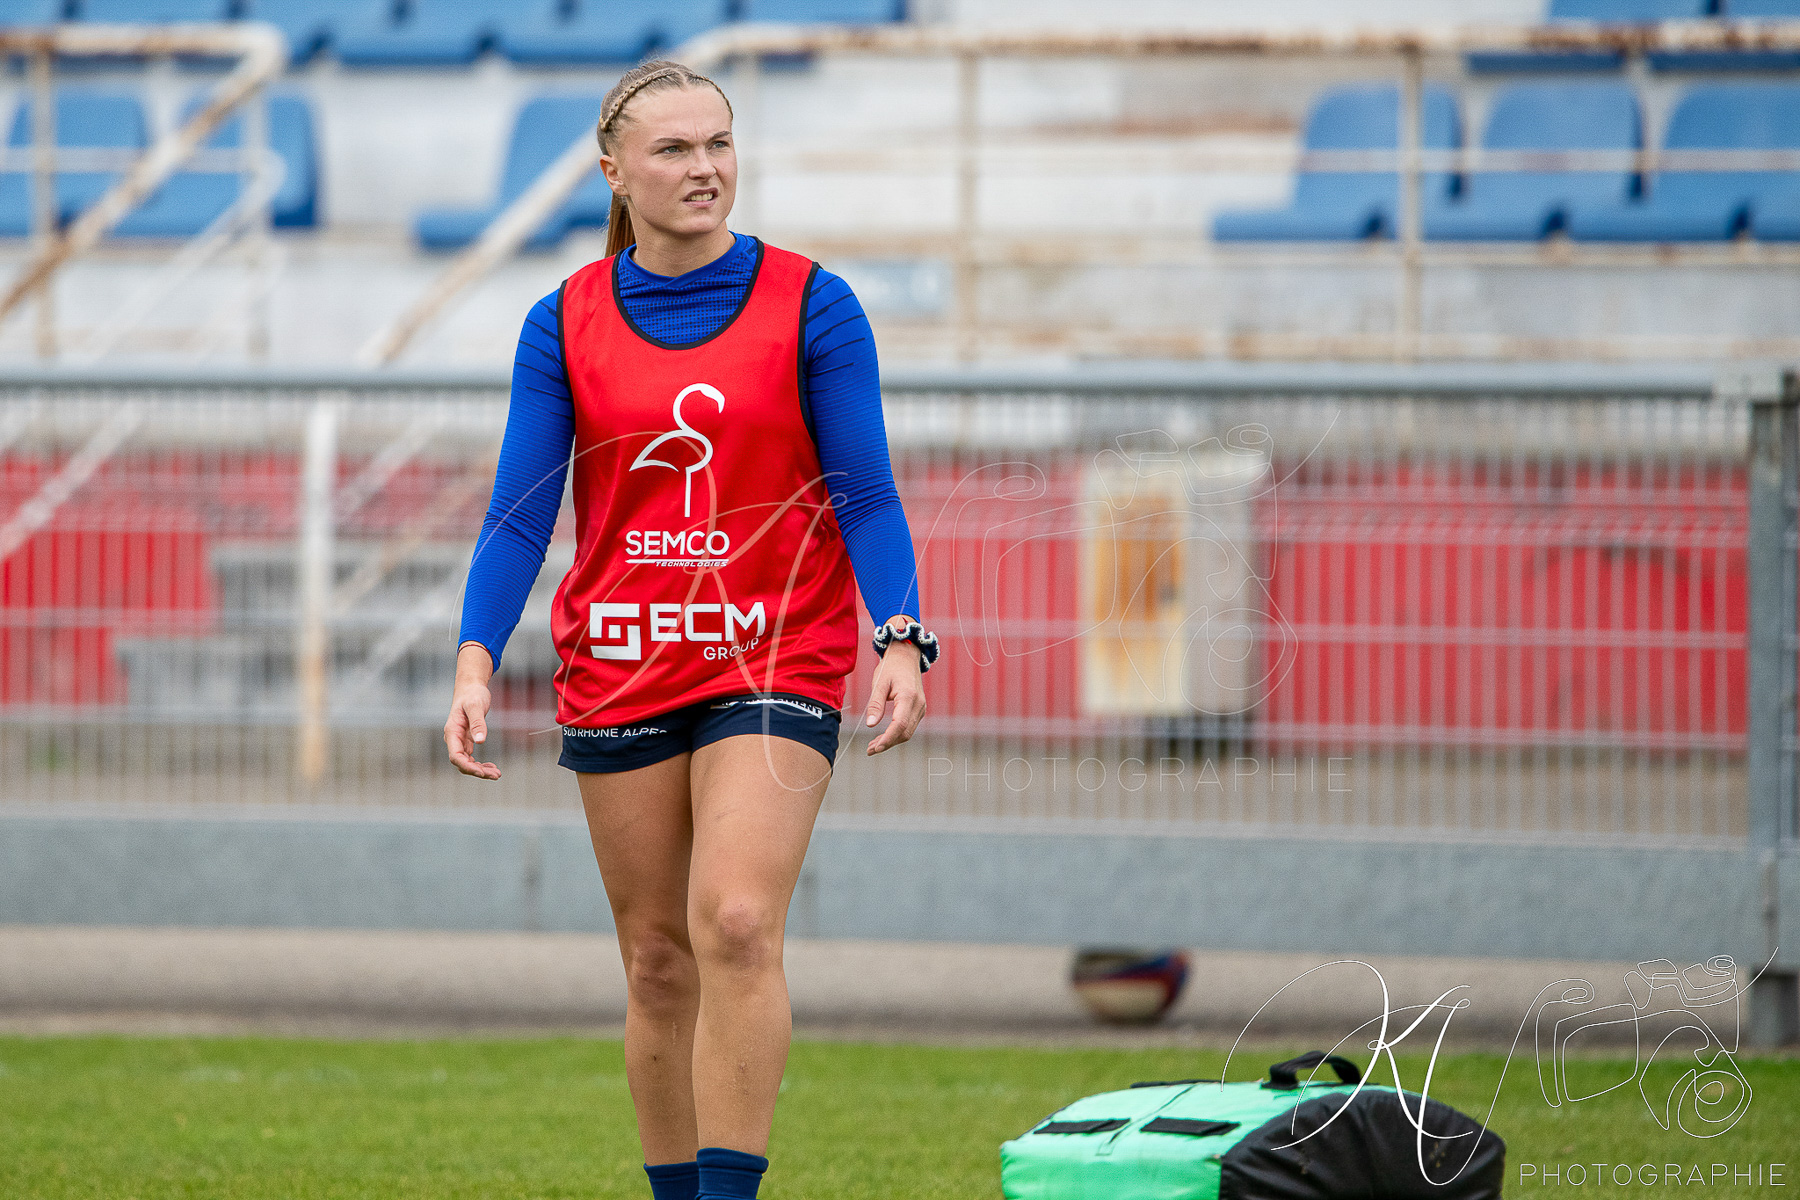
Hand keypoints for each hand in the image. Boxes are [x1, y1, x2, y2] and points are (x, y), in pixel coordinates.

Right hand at [445, 642, 500, 779]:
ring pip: (467, 762)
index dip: (467, 766)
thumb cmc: (472, 694)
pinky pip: (471, 757)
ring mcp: (460, 740)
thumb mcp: (475, 705)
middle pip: (461, 762)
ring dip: (480, 770)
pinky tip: (492, 767)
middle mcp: (454, 738)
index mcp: (452, 731)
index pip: (455, 756)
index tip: (481, 772)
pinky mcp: (467, 739)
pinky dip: (480, 764)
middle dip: (477, 771)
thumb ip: (477, 722)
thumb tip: (480, 741)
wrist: (471, 686)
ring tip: (497, 774)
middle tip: (496, 775)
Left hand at [862, 620, 926, 755]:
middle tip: (869, 750)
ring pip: (907, 732)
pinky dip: (896, 734)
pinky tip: (883, 737)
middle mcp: (918, 704)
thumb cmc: (890, 668)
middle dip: (887, 743)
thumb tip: (870, 725)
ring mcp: (921, 708)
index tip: (875, 748)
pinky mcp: (919, 710)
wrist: (906, 657)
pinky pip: (909, 727)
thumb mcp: (879, 683)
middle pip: (904, 732)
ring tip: (873, 746)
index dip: (887, 738)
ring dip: (891, 741)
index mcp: (908, 697)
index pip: (899, 725)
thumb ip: (875, 704)